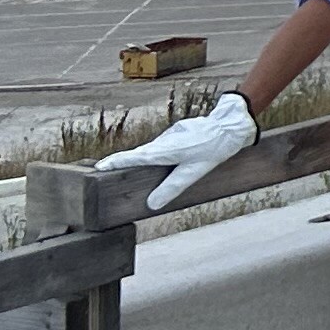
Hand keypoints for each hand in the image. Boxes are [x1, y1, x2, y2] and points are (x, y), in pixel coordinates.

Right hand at [100, 91, 253, 211]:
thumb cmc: (213, 149)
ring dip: (144, 157)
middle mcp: (165, 140)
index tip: (99, 167)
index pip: (134, 157)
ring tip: (129, 167)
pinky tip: (162, 160)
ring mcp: (172, 133)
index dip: (116, 162)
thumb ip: (172, 188)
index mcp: (165, 150)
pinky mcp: (179, 131)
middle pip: (140, 153)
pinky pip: (164, 144)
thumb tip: (152, 204)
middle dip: (124, 161)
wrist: (230, 125)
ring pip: (153, 148)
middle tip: (105, 169)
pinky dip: (158, 152)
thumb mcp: (194, 173)